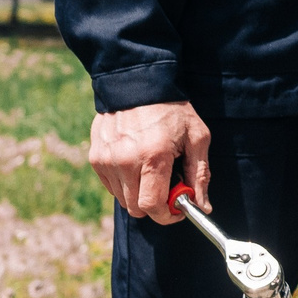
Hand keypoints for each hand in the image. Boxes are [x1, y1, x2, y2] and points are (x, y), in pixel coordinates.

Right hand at [88, 101, 210, 222]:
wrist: (138, 83)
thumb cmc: (172, 110)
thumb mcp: (196, 137)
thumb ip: (200, 174)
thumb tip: (202, 206)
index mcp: (153, 157)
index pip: (152, 206)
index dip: (167, 215)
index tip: (177, 209)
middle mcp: (125, 161)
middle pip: (136, 208)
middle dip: (154, 204)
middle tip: (167, 186)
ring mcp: (107, 160)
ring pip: (122, 199)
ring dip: (138, 193)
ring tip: (151, 168)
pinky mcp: (95, 157)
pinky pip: (111, 185)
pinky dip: (124, 182)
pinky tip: (135, 162)